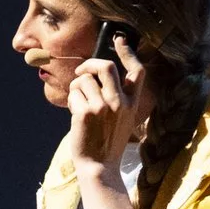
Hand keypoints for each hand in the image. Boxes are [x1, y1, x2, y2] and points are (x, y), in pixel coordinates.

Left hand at [67, 37, 150, 169]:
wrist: (99, 167)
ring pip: (84, 80)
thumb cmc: (106, 144)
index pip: (137, 72)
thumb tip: (95, 75)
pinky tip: (75, 115)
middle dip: (90, 64)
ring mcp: (103, 106)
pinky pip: (74, 93)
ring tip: (79, 104)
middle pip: (106, 66)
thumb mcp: (122, 120)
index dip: (128, 53)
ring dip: (77, 88)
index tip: (119, 41)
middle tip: (82, 72)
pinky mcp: (86, 112)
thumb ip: (115, 98)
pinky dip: (71, 101)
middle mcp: (120, 102)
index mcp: (132, 103)